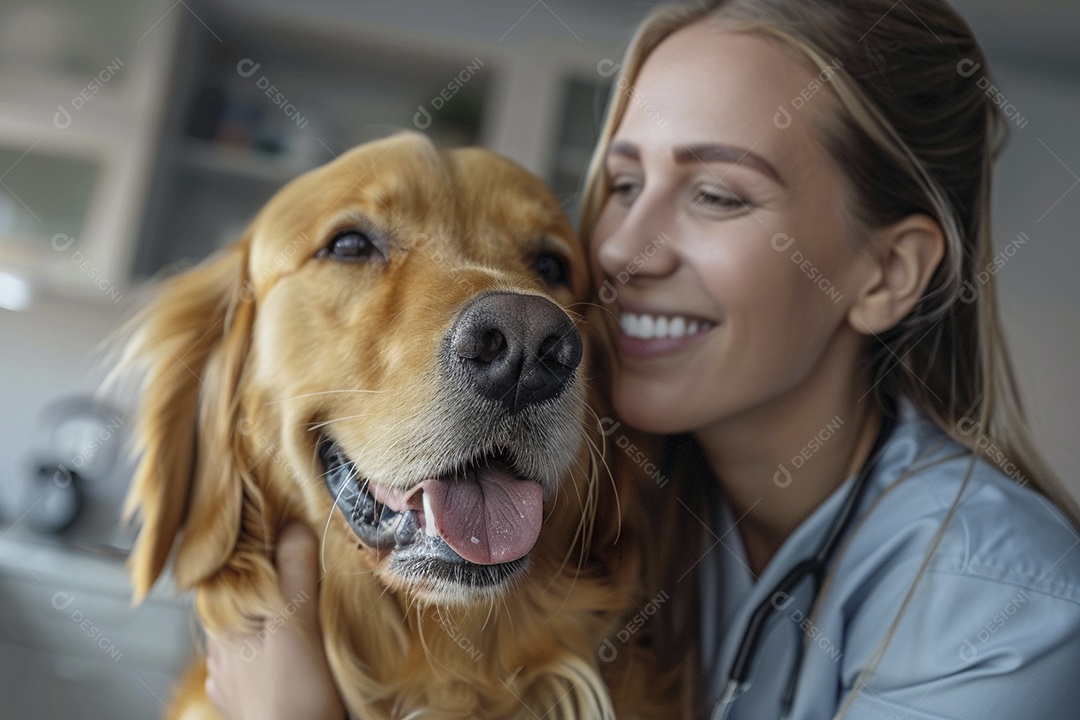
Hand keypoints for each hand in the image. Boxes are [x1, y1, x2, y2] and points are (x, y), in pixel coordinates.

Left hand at [205, 522, 346, 719]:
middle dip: (266, 591)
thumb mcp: (301, 620)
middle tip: (303, 579)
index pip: (226, 574)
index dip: (252, 555)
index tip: (280, 541)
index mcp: (223, 624)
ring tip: (300, 621)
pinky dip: (270, 657)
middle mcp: (217, 651)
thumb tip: (293, 523)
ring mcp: (227, 681)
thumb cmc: (296, 689)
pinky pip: (253, 666)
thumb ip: (295, 569)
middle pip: (239, 604)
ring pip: (246, 636)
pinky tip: (290, 659)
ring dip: (267, 626)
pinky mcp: (242, 704)